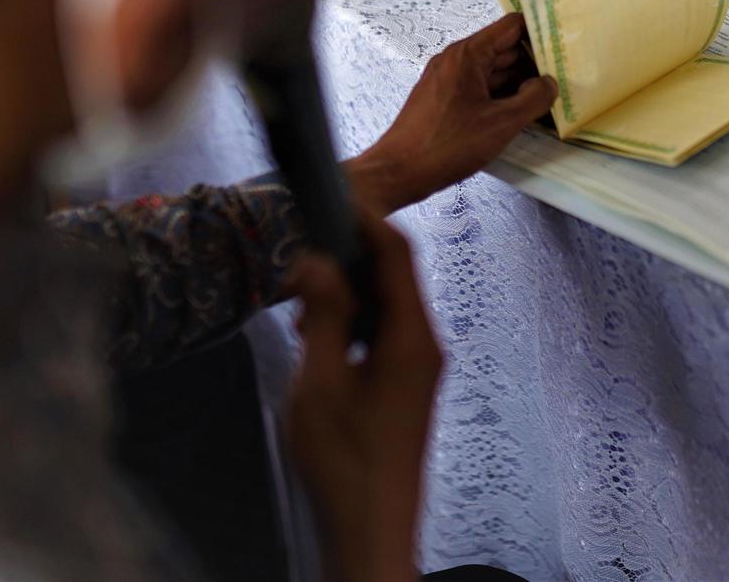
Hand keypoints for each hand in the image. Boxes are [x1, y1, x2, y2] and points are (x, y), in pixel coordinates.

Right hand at [284, 218, 440, 581]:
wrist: (371, 530)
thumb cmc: (344, 463)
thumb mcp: (320, 382)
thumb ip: (323, 315)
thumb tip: (319, 259)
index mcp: (413, 338)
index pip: (397, 253)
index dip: (366, 219)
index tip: (332, 198)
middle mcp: (426, 346)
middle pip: (394, 276)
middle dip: (349, 258)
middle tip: (302, 261)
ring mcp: (419, 368)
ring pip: (387, 306)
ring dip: (347, 295)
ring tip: (302, 309)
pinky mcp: (406, 387)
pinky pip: (385, 333)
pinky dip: (354, 323)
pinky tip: (319, 342)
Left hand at [345, 14, 555, 214]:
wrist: (399, 172)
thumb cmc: (447, 145)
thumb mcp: (501, 124)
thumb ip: (533, 99)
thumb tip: (548, 83)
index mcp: (467, 55)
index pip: (511, 27)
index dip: (539, 31)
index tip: (565, 43)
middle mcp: (455, 61)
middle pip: (504, 49)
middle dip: (534, 62)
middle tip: (566, 76)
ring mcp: (447, 80)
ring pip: (492, 72)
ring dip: (519, 83)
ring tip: (549, 98)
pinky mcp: (443, 100)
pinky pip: (479, 89)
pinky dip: (501, 97)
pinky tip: (520, 114)